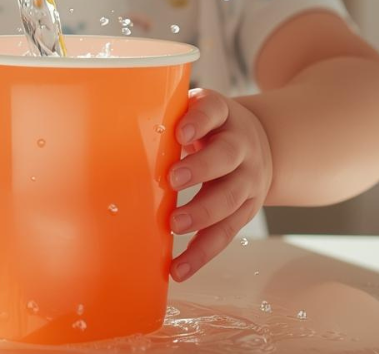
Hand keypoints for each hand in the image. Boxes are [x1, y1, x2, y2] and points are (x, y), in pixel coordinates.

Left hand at [167, 88, 271, 281]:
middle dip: (200, 169)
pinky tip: (180, 267)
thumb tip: (116, 130)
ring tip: (175, 225)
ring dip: (202, 214)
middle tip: (172, 180)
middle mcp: (241, 146)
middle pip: (226, 156)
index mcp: (223, 115)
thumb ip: (170, 118)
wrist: (262, 144)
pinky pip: (225, 234)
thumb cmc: (212, 128)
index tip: (180, 134)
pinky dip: (202, 253)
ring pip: (229, 198)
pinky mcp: (246, 210)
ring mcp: (248, 179)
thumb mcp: (198, 112)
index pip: (213, 111)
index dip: (199, 121)